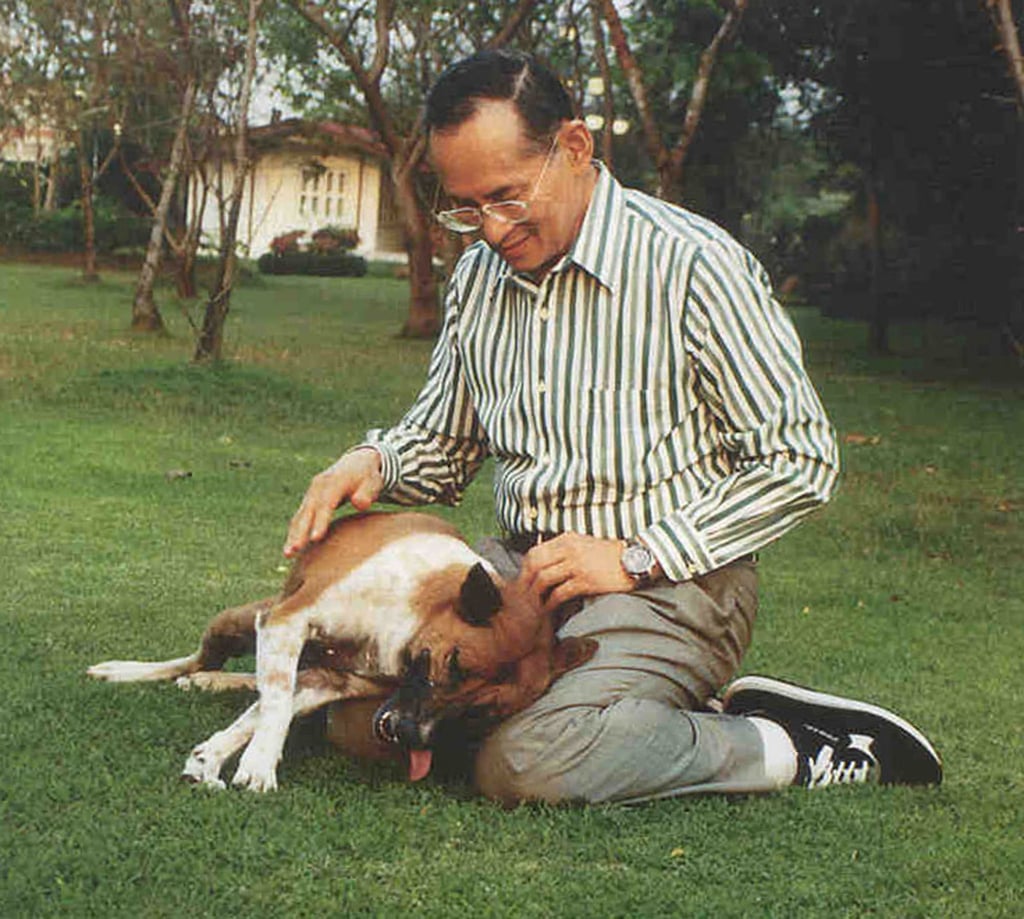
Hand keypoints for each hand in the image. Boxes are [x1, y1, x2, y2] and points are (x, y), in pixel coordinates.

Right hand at [283, 448, 382, 556]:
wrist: (356, 463)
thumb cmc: (367, 477)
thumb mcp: (373, 482)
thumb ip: (367, 493)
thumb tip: (360, 504)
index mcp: (334, 482)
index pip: (325, 504)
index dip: (320, 521)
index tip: (315, 538)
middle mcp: (318, 487)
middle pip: (307, 512)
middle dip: (300, 532)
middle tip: (293, 550)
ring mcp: (311, 493)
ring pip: (300, 516)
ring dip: (293, 534)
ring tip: (287, 554)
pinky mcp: (309, 500)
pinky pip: (300, 517)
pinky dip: (295, 531)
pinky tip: (291, 548)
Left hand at [519, 532, 635, 613]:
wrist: (634, 560)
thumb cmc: (609, 555)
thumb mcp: (583, 544)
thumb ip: (565, 549)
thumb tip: (545, 562)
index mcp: (566, 539)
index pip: (535, 552)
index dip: (525, 569)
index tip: (524, 582)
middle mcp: (569, 549)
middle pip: (534, 565)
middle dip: (526, 583)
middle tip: (523, 597)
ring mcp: (577, 565)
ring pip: (544, 580)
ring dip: (536, 595)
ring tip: (534, 605)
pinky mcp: (585, 581)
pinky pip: (560, 593)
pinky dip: (551, 603)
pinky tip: (549, 609)